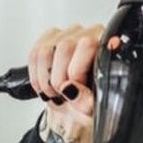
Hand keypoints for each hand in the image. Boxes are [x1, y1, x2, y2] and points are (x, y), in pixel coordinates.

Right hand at [29, 24, 101, 142]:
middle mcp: (89, 34)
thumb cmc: (92, 102)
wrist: (79, 103)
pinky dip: (35, 74)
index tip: (73, 90)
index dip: (75, 70)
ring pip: (45, 50)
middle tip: (62, 95)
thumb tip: (70, 89)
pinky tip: (43, 86)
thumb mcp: (96, 108)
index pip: (87, 45)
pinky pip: (34, 53)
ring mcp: (68, 34)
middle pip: (63, 47)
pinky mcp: (50, 39)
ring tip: (53, 93)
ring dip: (44, 78)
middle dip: (58, 78)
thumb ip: (87, 101)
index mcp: (107, 46)